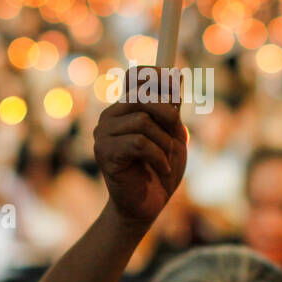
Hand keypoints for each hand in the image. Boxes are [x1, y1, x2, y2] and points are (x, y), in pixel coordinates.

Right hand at [93, 68, 186, 227]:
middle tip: (178, 137)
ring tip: (167, 160)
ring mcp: (103, 134)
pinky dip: (159, 157)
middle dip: (169, 116)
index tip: (178, 94)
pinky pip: (139, 143)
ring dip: (165, 143)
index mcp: (126, 108)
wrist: (147, 206)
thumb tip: (177, 75)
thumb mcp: (174, 134)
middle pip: (142, 96)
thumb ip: (172, 108)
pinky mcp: (104, 153)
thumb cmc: (161, 169)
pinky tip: (162, 170)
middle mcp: (110, 116)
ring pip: (143, 122)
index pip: (136, 76)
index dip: (158, 77)